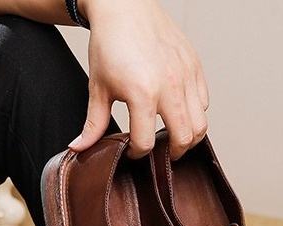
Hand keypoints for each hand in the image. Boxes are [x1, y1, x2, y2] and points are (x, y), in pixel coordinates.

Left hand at [68, 0, 208, 159]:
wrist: (125, 7)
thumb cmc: (110, 45)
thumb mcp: (98, 87)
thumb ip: (93, 123)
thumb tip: (79, 148)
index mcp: (142, 93)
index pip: (146, 142)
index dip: (137, 153)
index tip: (132, 152)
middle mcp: (169, 85)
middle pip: (183, 138)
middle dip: (171, 154)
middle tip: (161, 154)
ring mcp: (185, 75)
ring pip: (200, 125)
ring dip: (188, 138)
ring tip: (175, 138)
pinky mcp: (195, 66)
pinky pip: (204, 102)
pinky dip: (195, 114)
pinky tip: (179, 113)